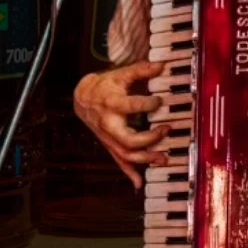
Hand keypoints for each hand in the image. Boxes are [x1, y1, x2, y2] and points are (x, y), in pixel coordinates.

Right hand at [74, 60, 168, 188]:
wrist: (82, 98)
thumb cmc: (103, 86)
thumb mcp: (120, 74)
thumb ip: (141, 70)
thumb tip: (162, 64)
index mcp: (112, 103)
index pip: (132, 106)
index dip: (149, 104)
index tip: (160, 100)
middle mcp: (109, 123)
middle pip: (128, 138)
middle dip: (149, 138)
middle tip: (166, 129)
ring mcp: (109, 137)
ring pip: (125, 154)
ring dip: (145, 158)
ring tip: (163, 157)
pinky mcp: (109, 144)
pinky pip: (118, 161)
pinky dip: (129, 173)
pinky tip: (139, 183)